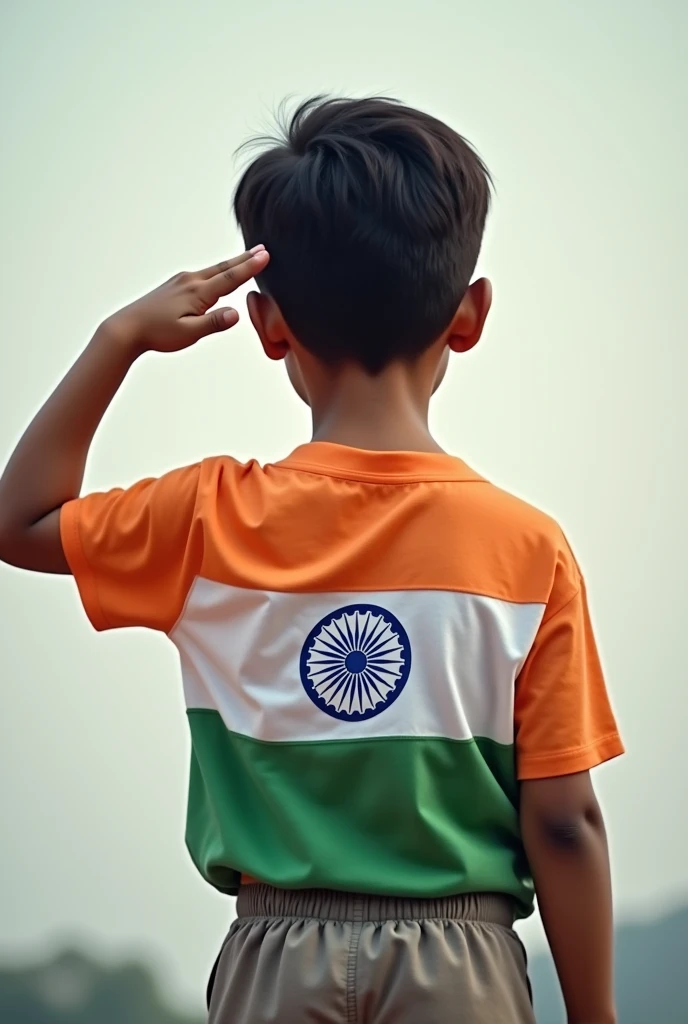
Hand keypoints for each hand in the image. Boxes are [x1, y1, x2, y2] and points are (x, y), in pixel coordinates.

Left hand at [102, 245, 269, 355]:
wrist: (128, 328)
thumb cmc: (157, 333)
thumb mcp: (188, 333)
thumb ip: (213, 323)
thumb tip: (236, 314)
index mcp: (197, 293)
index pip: (230, 278)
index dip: (249, 267)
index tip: (265, 255)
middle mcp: (190, 282)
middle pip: (223, 268)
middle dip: (244, 259)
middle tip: (262, 249)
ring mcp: (181, 281)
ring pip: (213, 270)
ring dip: (231, 263)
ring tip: (246, 258)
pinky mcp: (175, 285)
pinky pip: (202, 275)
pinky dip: (217, 271)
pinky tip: (218, 274)